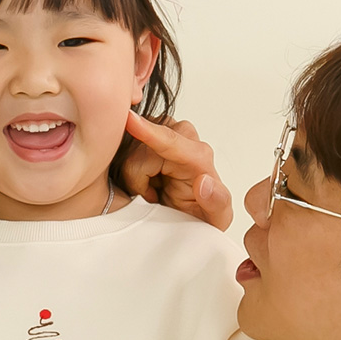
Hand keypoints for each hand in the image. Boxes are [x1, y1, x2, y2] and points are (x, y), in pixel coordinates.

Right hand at [119, 114, 231, 231]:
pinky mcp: (147, 140)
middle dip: (138, 176)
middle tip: (153, 197)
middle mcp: (183, 139)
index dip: (150, 132)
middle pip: (141, 148)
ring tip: (151, 192)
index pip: (171, 141)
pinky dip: (130, 171)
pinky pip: (123, 151)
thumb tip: (205, 183)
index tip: (131, 121)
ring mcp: (162, 137)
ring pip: (128, 151)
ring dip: (134, 177)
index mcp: (199, 157)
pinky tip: (146, 182)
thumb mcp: (217, 218)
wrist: (189, 215)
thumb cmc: (202, 215)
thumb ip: (217, 202)